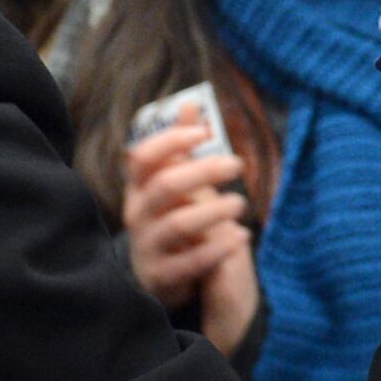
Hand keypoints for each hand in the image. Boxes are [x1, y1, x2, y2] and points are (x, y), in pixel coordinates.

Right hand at [122, 110, 251, 317]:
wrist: (157, 278)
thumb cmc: (170, 218)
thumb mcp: (174, 182)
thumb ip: (180, 147)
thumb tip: (190, 102)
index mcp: (138, 187)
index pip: (142, 157)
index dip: (171, 141)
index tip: (204, 134)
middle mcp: (138, 214)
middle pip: (165, 185)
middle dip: (203, 171)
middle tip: (237, 163)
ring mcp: (147, 246)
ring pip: (178, 224)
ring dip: (214, 211)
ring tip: (240, 202)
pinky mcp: (160, 276)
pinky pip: (190, 263)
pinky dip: (219, 249)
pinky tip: (242, 237)